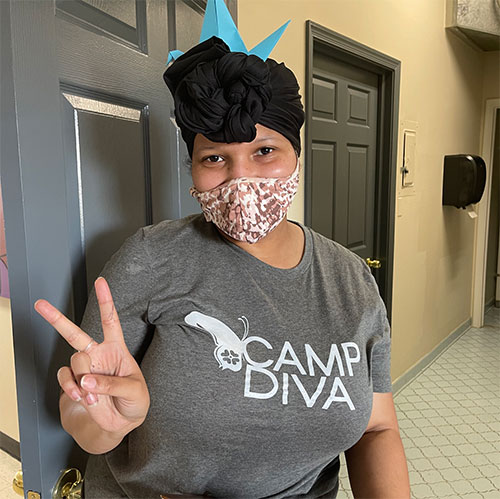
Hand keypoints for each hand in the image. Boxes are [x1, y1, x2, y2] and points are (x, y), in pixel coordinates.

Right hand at [34, 277, 149, 435]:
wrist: (120, 425)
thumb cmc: (133, 402)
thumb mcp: (134, 391)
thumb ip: (113, 384)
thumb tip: (87, 380)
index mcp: (116, 350)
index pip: (111, 320)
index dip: (106, 301)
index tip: (100, 282)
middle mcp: (98, 355)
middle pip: (75, 333)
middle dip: (57, 319)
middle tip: (40, 305)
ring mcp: (84, 369)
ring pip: (74, 361)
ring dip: (83, 379)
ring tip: (94, 395)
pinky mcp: (72, 384)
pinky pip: (64, 379)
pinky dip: (72, 388)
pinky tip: (81, 396)